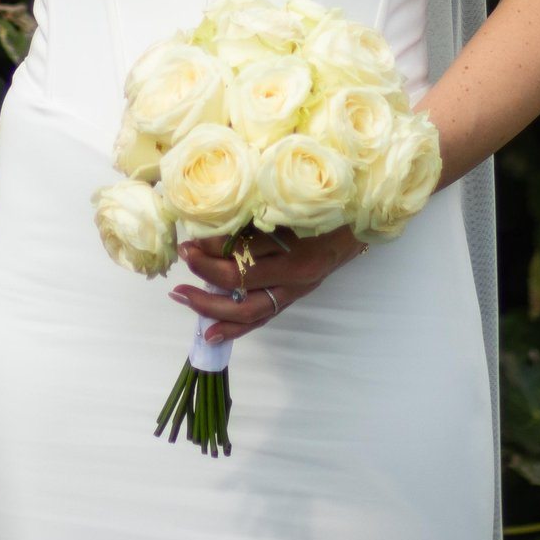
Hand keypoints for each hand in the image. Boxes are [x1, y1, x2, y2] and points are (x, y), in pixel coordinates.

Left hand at [172, 225, 367, 343]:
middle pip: (241, 285)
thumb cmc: (322, 207)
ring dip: (211, 307)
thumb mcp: (291, 205)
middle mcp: (296, 274)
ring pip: (249, 310)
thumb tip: (212, 226)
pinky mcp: (292, 299)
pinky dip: (234, 329)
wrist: (357, 224)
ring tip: (183, 298)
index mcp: (296, 247)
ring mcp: (294, 290)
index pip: (243, 256)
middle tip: (182, 264)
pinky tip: (210, 333)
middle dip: (205, 277)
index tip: (190, 241)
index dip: (212, 250)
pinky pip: (261, 319)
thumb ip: (255, 216)